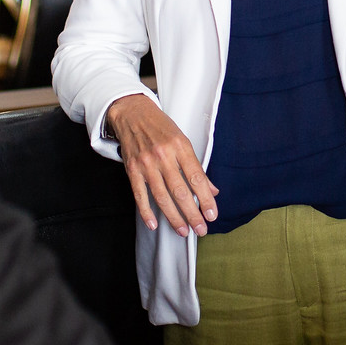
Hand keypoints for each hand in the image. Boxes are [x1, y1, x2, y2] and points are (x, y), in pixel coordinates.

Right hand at [107, 93, 217, 235]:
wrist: (132, 113)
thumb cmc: (161, 127)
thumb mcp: (183, 141)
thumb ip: (196, 167)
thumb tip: (213, 190)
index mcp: (180, 146)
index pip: (197, 178)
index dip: (206, 199)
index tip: (212, 215)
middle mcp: (163, 156)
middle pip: (180, 191)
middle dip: (192, 214)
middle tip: (201, 230)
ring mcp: (146, 163)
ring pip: (162, 196)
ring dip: (174, 217)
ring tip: (183, 231)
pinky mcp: (132, 169)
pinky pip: (139, 194)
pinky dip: (146, 211)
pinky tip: (154, 224)